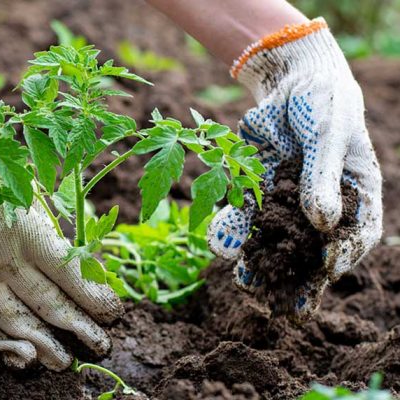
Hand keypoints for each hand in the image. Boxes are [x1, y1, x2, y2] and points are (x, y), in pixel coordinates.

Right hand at [0, 108, 122, 370]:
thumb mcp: (33, 198)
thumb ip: (54, 236)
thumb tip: (86, 273)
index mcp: (26, 229)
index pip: (69, 275)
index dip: (94, 298)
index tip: (112, 313)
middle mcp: (0, 255)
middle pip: (46, 302)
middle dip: (78, 328)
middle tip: (101, 345)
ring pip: (12, 320)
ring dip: (42, 344)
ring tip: (63, 361)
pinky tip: (20, 356)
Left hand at [208, 19, 381, 319]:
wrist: (288, 81)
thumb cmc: (321, 103)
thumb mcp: (326, 136)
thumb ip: (322, 178)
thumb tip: (323, 224)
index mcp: (356, 193)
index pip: (356, 234)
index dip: (343, 254)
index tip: (326, 265)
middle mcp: (323, 205)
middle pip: (314, 248)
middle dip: (298, 276)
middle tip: (284, 305)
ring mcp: (290, 200)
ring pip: (278, 239)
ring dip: (264, 262)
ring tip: (248, 284)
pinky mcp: (261, 190)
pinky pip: (250, 217)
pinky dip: (238, 232)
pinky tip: (225, 247)